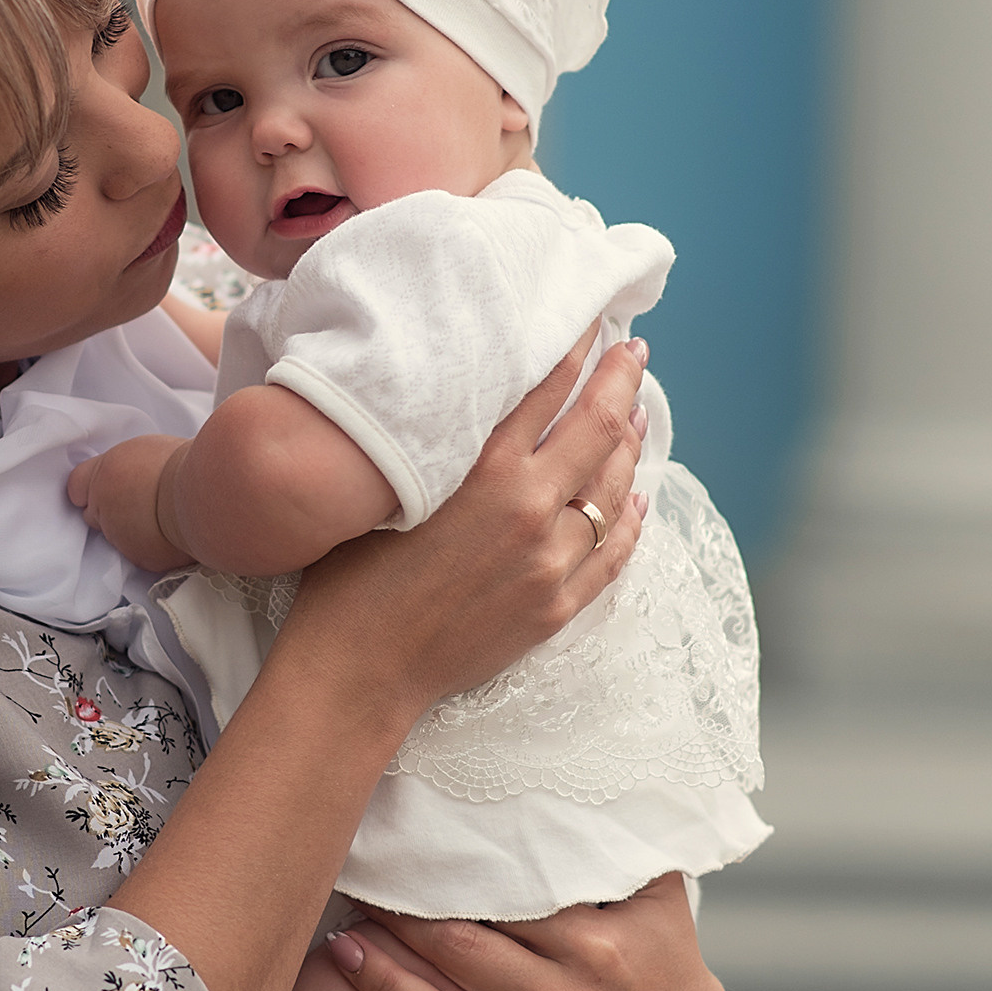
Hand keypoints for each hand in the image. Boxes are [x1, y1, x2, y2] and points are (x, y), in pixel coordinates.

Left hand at [67, 435, 193, 572]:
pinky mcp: (139, 558)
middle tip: (138, 505)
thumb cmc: (187, 464)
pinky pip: (139, 555)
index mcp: (106, 472)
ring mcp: (119, 535)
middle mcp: (104, 505)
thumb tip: (133, 475)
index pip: (77, 485)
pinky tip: (169, 536)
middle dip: (109, 512)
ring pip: (115, 537)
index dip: (90, 488)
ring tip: (160, 520)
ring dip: (130, 531)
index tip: (104, 490)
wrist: (204, 497)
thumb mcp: (150, 450)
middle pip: (93, 514)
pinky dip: (150, 548)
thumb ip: (130, 467)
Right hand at [273, 333, 650, 741]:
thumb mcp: (389, 489)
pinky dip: (633, 520)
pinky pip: (614, 554)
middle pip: (598, 427)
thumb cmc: (351, 575)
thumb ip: (436, 445)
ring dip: (631, 444)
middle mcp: (529, 508)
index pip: (547, 389)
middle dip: (621, 380)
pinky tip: (640, 497)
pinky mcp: (556, 607)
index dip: (577, 348)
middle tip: (633, 352)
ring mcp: (550, 561)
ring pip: (614, 490)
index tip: (594, 321)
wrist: (361, 669)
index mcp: (484, 471)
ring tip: (638, 411)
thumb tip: (462, 402)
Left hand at [327, 872, 728, 990]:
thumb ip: (616, 843)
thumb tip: (579, 774)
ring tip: (339, 955)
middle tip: (351, 897)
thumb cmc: (662, 957)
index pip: (501, 906)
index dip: (440, 883)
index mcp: (594, 946)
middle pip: (463, 961)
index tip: (395, 859)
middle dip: (399, 928)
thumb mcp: (656, 895)